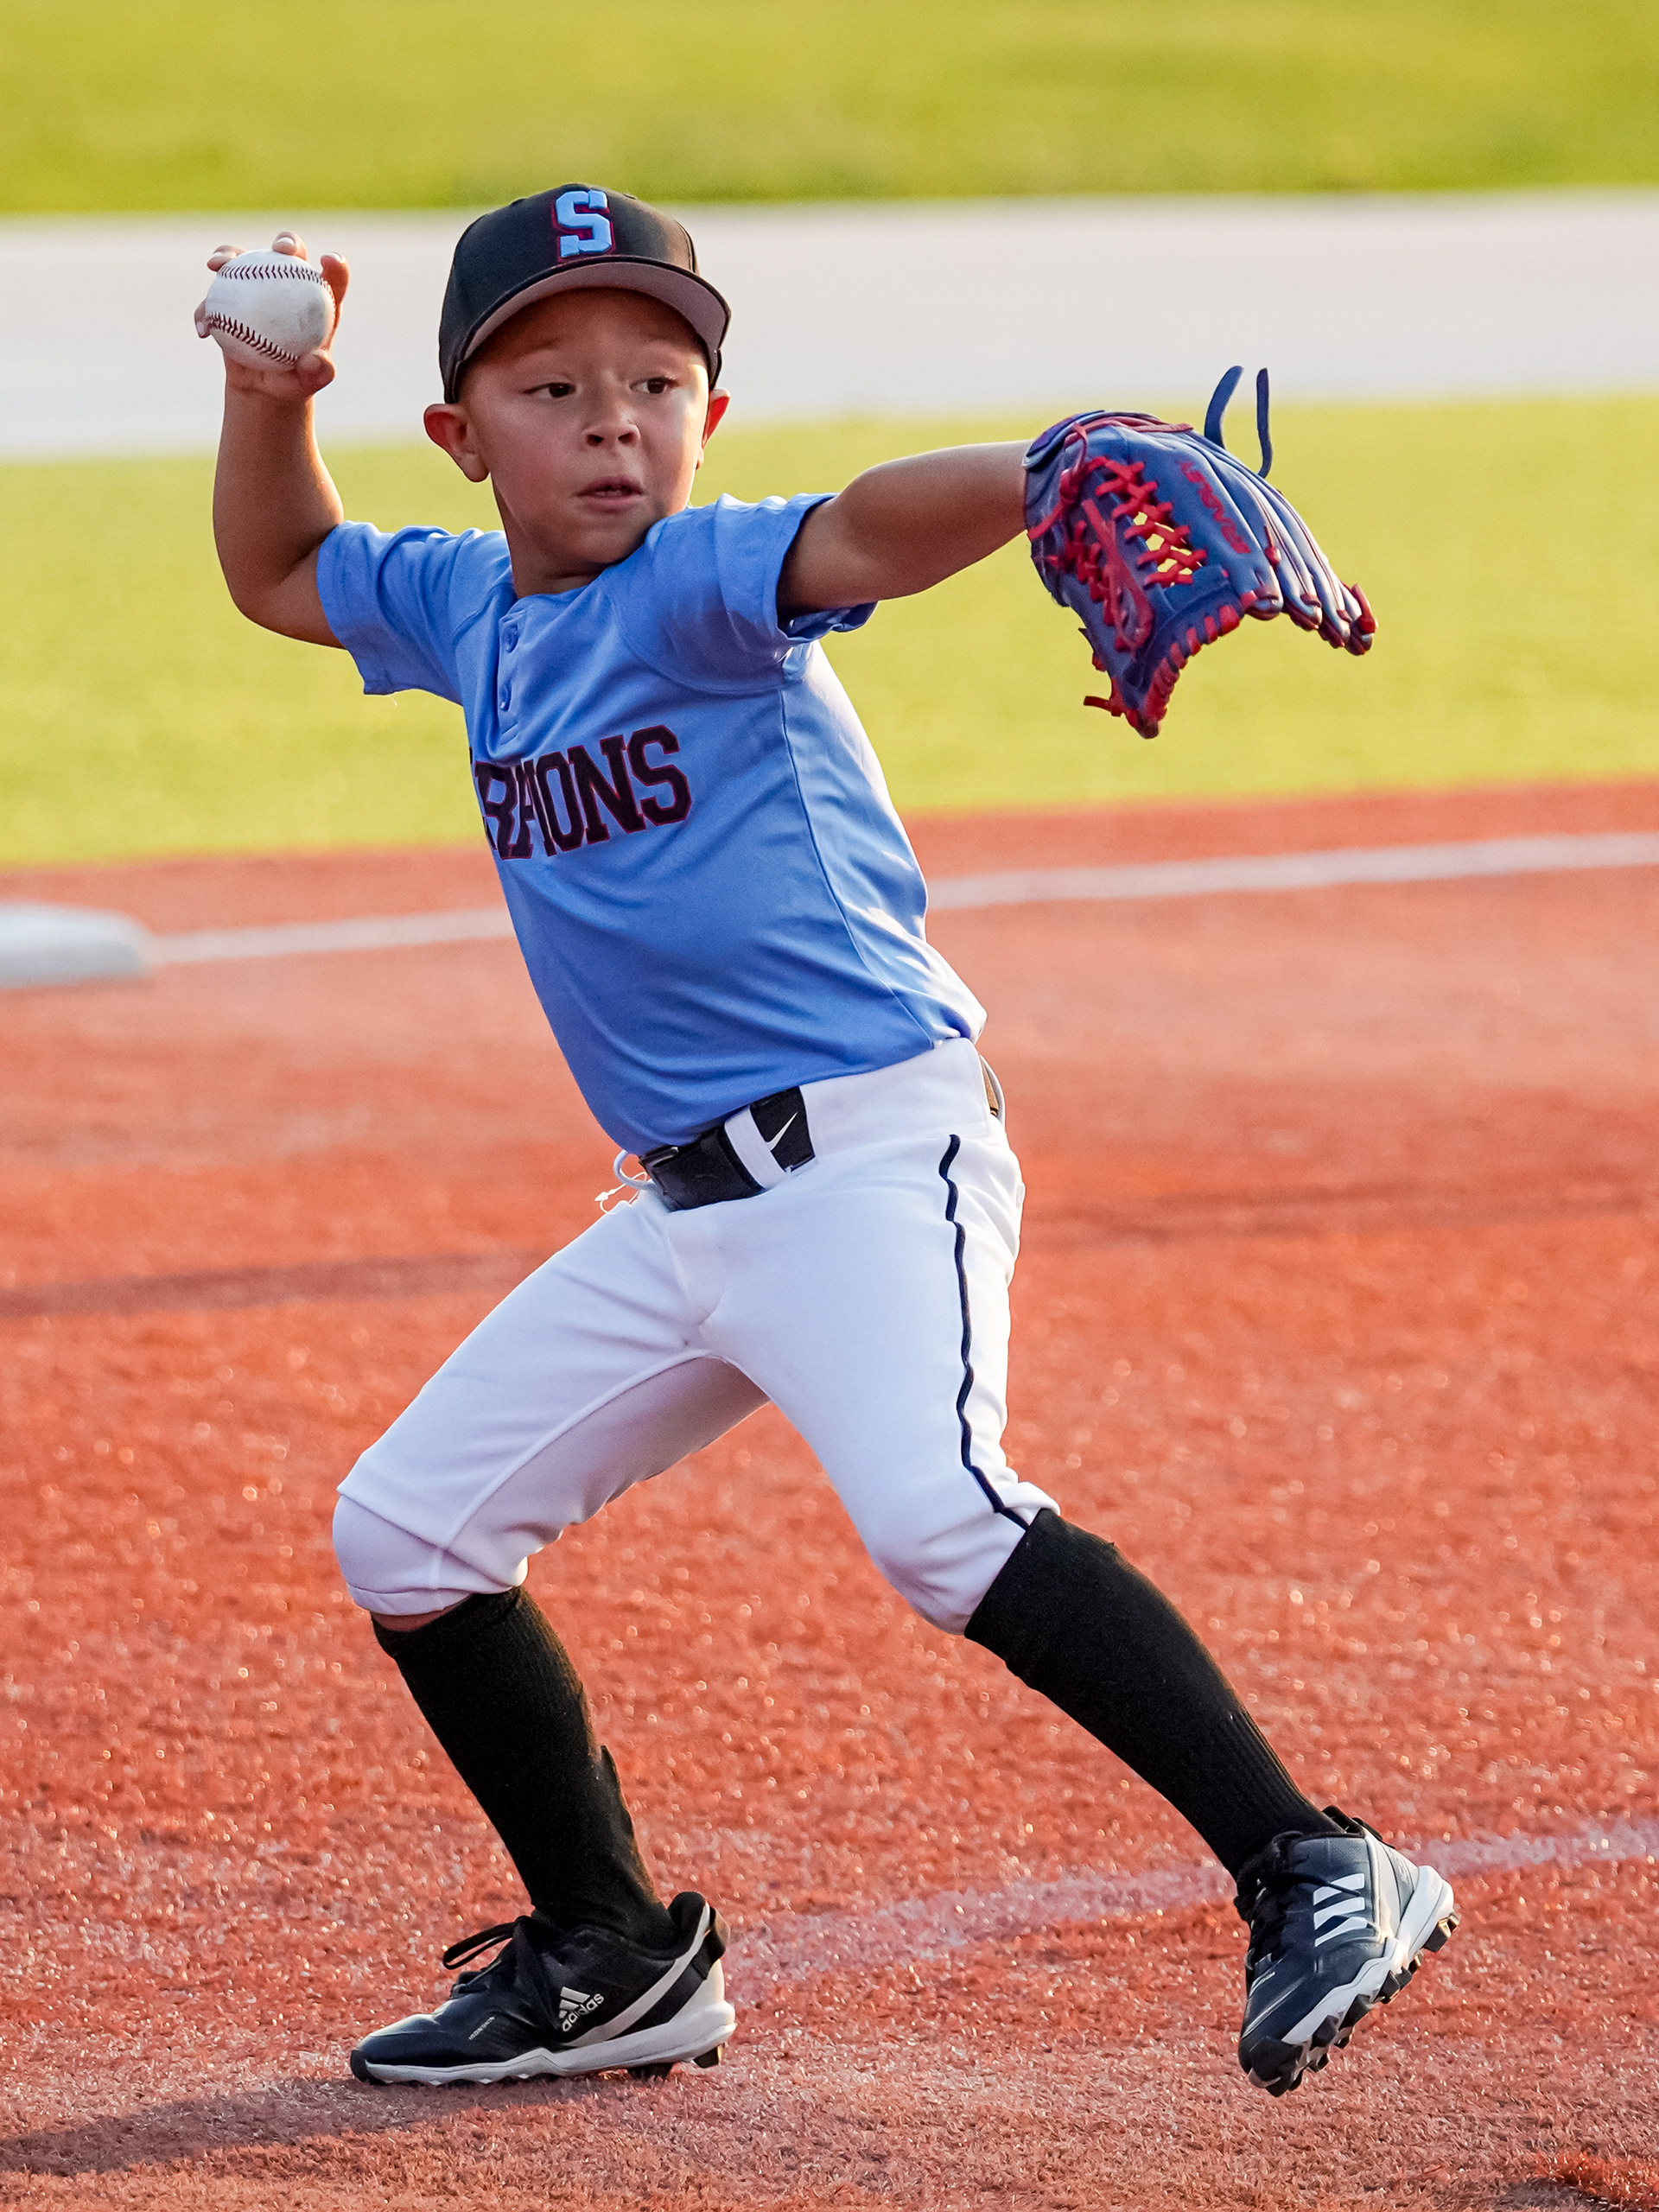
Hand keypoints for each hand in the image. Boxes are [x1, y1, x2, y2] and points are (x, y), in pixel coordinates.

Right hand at [194, 231, 349, 402]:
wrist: (263, 386)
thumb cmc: (293, 381)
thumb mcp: (307, 383)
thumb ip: (316, 374)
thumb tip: (315, 362)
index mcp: (318, 300)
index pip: (333, 277)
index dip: (335, 264)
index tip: (329, 260)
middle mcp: (288, 283)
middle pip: (289, 252)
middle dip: (286, 241)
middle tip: (280, 250)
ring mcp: (256, 284)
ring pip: (243, 258)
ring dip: (228, 254)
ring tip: (217, 266)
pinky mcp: (229, 295)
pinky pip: (214, 296)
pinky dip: (205, 309)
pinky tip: (203, 327)